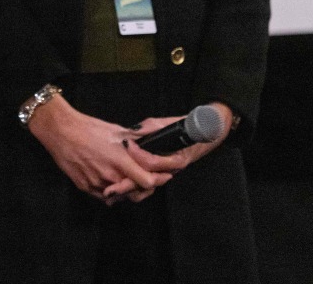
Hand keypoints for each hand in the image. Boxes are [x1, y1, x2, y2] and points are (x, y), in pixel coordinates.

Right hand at [28, 94, 177, 204]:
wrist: (60, 131)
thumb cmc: (88, 128)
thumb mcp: (117, 130)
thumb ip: (138, 138)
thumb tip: (156, 136)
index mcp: (120, 161)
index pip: (147, 182)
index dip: (158, 180)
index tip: (164, 175)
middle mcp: (110, 176)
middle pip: (136, 193)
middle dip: (145, 187)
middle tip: (149, 178)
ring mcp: (97, 184)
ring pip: (120, 196)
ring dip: (127, 190)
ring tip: (128, 178)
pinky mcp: (85, 187)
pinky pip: (104, 196)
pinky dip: (111, 191)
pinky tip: (111, 180)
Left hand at [112, 102, 233, 202]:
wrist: (201, 136)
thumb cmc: (184, 128)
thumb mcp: (167, 123)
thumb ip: (150, 127)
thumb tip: (134, 130)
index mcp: (175, 158)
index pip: (152, 162)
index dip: (137, 154)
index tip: (126, 144)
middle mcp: (171, 170)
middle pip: (148, 179)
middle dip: (129, 183)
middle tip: (111, 183)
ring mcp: (167, 173)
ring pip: (147, 185)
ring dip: (130, 187)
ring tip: (111, 190)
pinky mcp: (161, 174)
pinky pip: (148, 182)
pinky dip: (134, 184)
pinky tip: (119, 184)